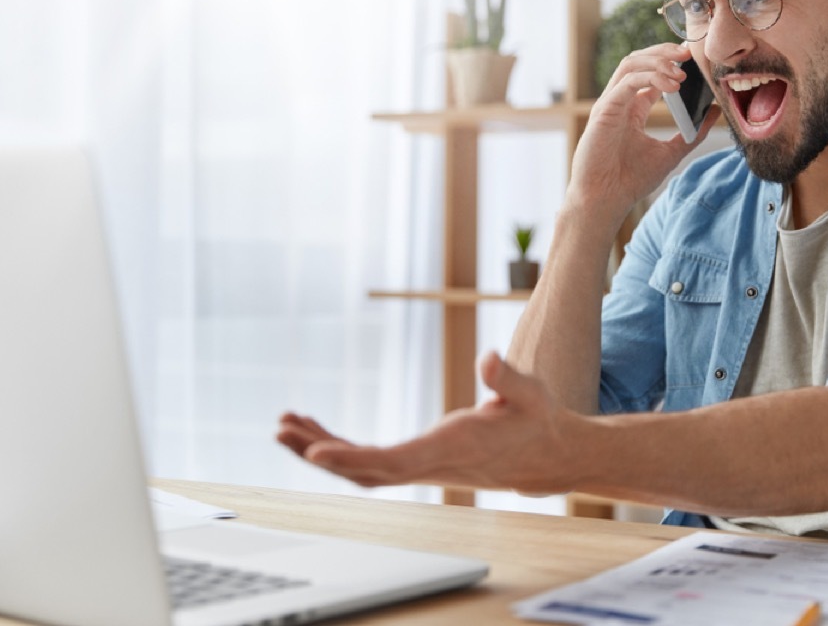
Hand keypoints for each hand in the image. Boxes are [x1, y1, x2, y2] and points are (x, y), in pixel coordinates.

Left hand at [276, 351, 581, 494]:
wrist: (546, 456)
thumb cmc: (536, 420)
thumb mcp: (529, 394)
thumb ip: (507, 379)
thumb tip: (489, 359)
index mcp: (453, 447)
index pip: (395, 460)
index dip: (353, 458)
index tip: (316, 454)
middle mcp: (431, 464)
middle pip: (366, 469)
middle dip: (320, 452)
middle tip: (281, 429)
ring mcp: (422, 467)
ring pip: (362, 469)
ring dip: (322, 450)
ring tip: (285, 427)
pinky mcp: (419, 462)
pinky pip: (371, 462)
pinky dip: (340, 448)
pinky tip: (317, 434)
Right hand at [567, 43, 720, 220]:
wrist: (606, 199)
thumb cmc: (630, 180)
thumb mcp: (671, 152)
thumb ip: (692, 133)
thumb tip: (715, 111)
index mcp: (633, 108)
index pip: (650, 73)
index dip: (670, 62)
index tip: (694, 60)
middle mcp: (620, 101)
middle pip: (639, 60)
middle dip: (664, 52)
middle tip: (688, 53)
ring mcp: (610, 103)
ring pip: (630, 64)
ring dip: (657, 60)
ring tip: (681, 70)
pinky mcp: (604, 110)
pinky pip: (627, 82)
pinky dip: (650, 77)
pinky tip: (671, 85)